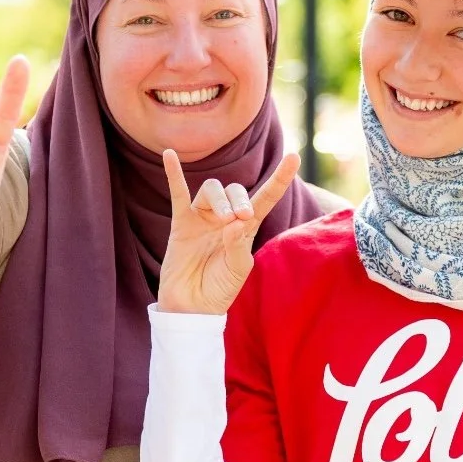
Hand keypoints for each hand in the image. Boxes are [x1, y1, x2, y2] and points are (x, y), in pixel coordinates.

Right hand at [157, 148, 300, 314]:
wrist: (193, 306)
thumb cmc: (219, 289)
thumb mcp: (238, 270)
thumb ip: (238, 245)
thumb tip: (234, 222)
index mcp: (246, 228)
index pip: (266, 198)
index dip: (279, 178)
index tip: (294, 157)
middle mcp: (225, 218)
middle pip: (235, 190)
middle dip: (240, 199)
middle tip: (242, 217)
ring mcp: (203, 219)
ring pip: (211, 189)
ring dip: (220, 199)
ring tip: (223, 219)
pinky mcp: (181, 223)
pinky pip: (177, 193)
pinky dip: (173, 174)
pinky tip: (169, 155)